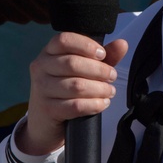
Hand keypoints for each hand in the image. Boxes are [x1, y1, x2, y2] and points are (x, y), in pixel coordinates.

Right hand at [18, 32, 128, 154]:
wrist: (45, 121)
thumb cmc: (66, 89)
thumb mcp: (84, 69)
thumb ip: (103, 57)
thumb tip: (122, 44)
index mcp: (49, 52)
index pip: (64, 40)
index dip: (86, 45)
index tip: (102, 54)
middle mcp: (40, 67)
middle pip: (72, 63)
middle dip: (99, 70)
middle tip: (112, 76)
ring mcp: (42, 89)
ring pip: (76, 86)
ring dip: (99, 89)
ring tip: (109, 91)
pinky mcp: (48, 109)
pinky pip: (76, 105)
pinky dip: (94, 104)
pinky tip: (103, 103)